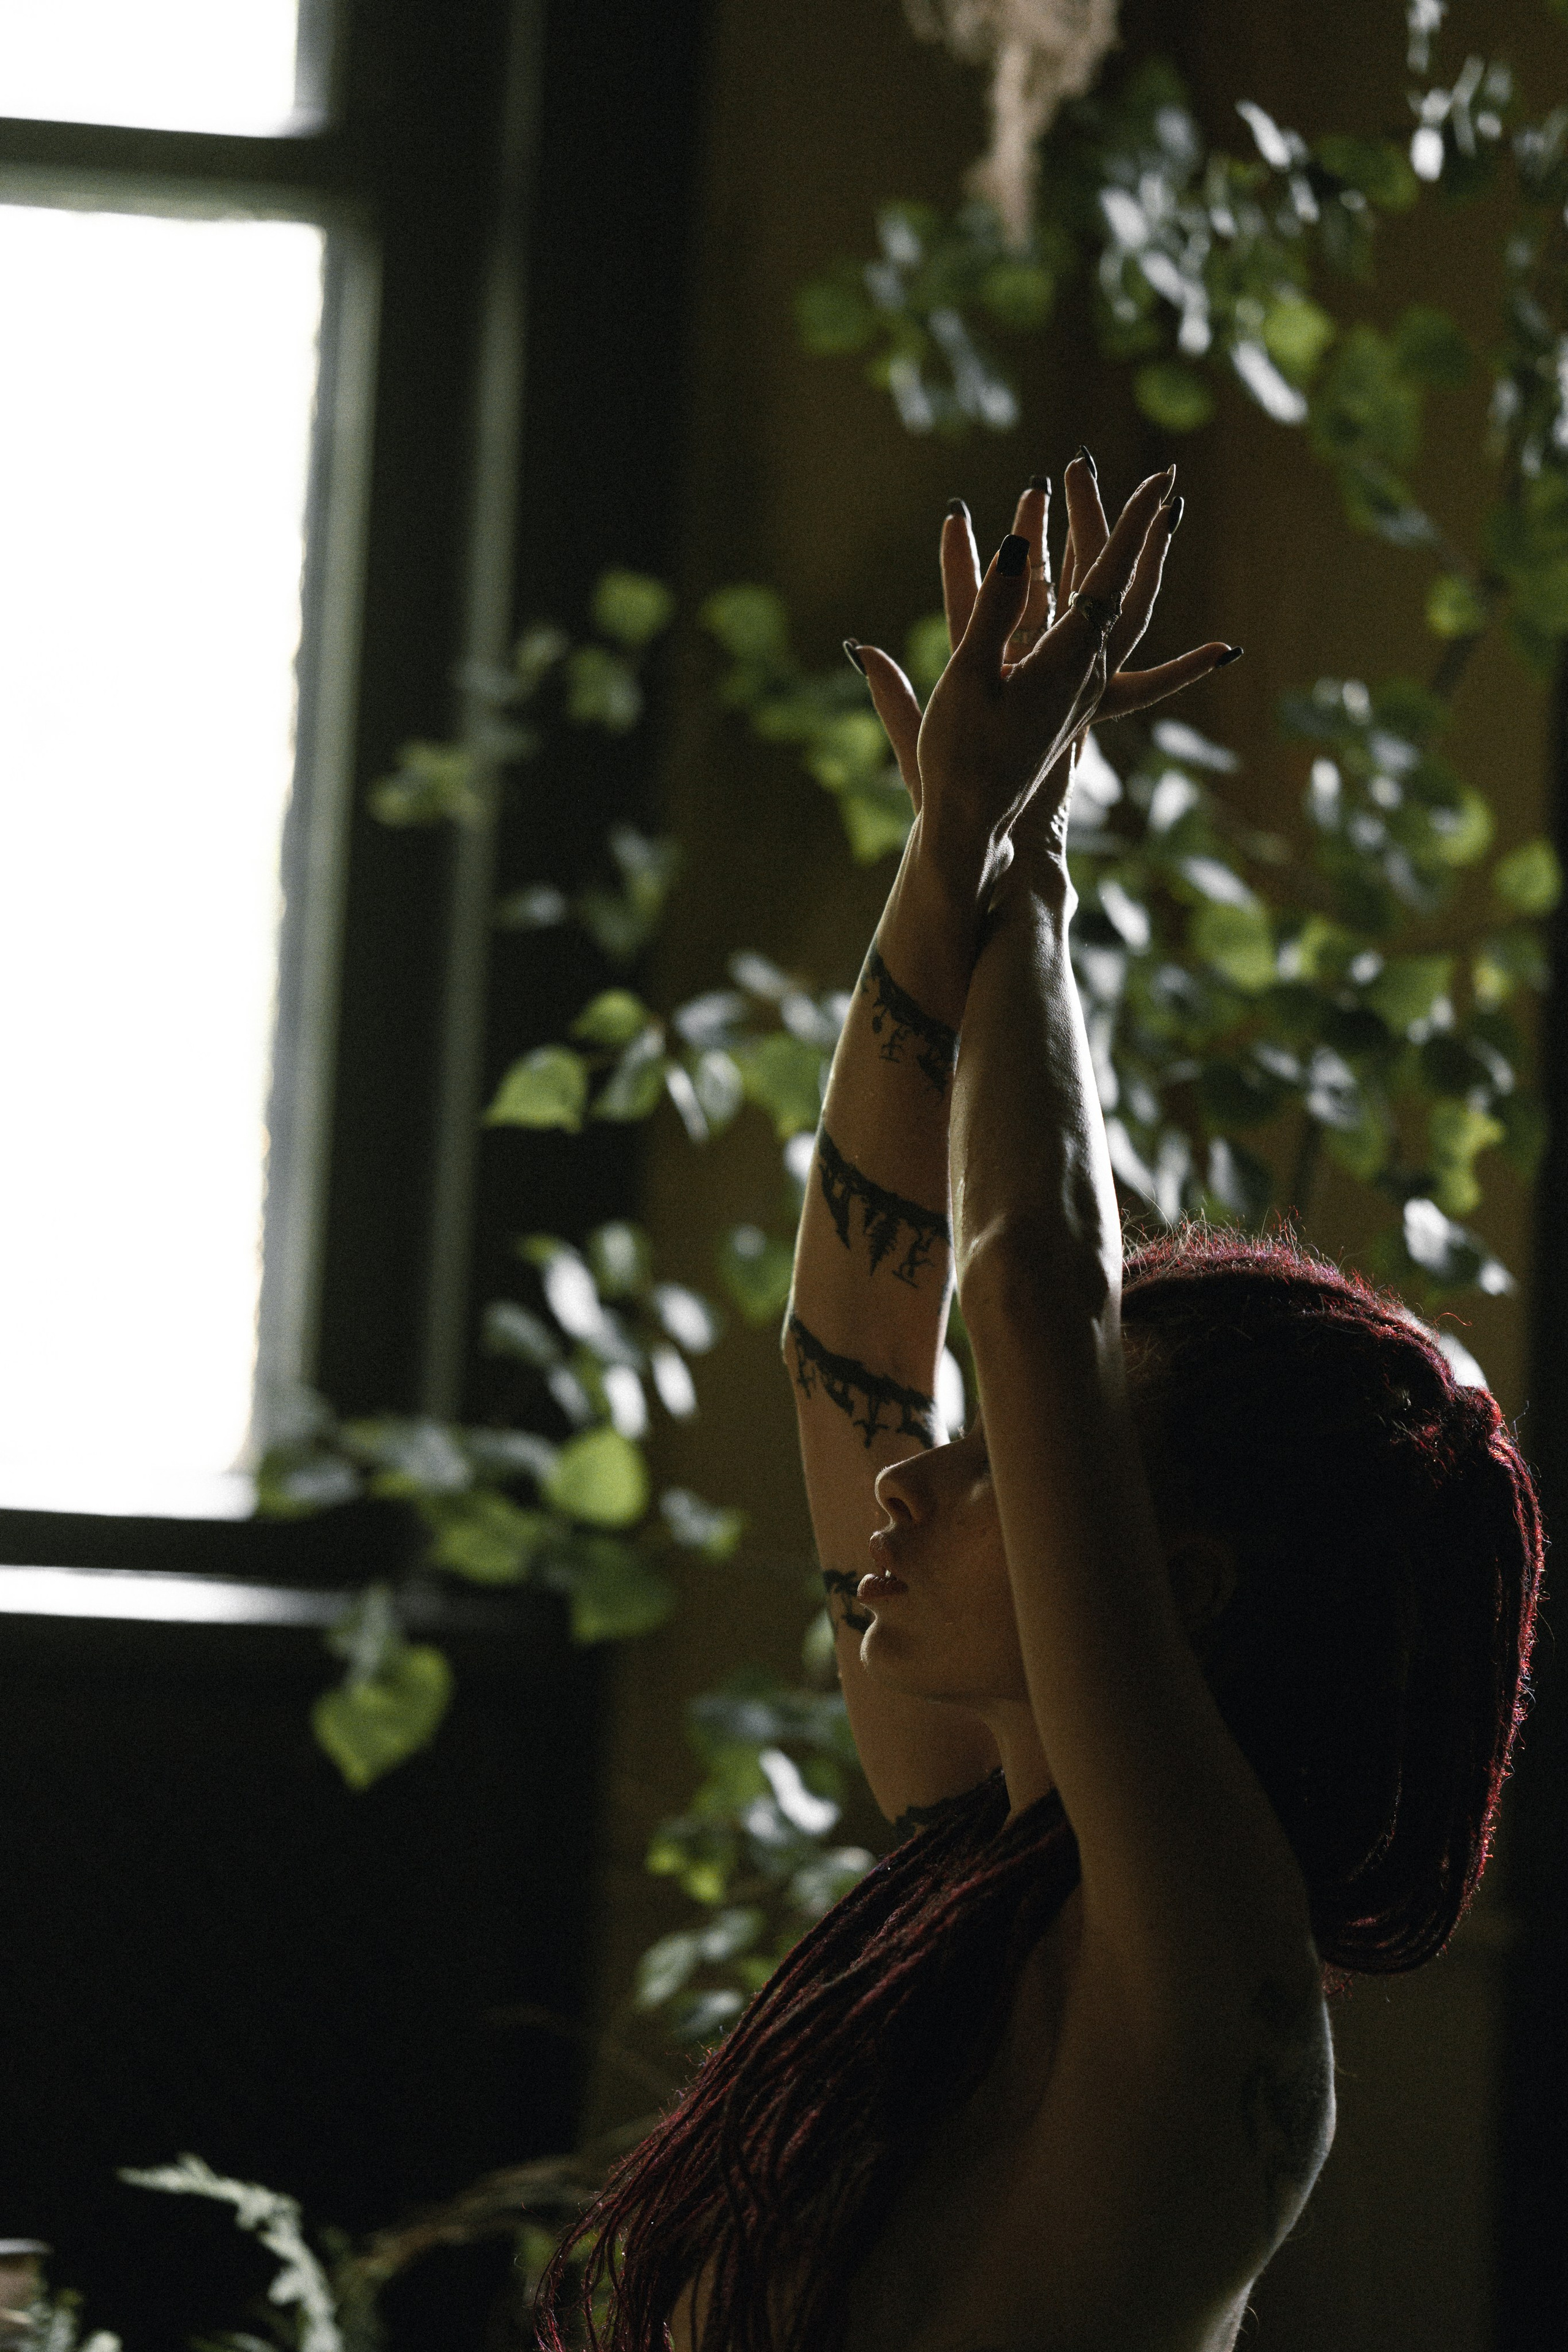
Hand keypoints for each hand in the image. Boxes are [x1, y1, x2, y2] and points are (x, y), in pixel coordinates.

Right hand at [853, 456, 1235, 874]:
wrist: (973, 821)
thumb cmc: (962, 753)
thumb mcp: (969, 675)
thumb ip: (995, 608)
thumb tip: (1022, 546)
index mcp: (1067, 660)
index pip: (1109, 576)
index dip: (1133, 524)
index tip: (1159, 480)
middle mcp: (1089, 671)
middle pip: (1123, 587)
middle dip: (1139, 530)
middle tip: (1163, 481)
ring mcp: (1084, 689)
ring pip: (1113, 611)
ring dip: (1124, 562)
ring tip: (1140, 521)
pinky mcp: (1070, 702)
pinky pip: (1093, 635)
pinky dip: (1098, 597)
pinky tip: (1095, 588)